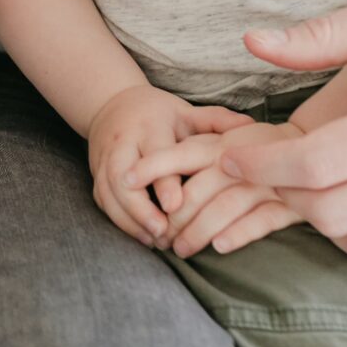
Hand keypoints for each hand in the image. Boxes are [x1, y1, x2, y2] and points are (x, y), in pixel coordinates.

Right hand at [85, 84, 253, 247]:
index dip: (163, 181)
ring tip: (155, 241)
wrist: (113, 105)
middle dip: (139, 208)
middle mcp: (122, 142)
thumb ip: (217, 120)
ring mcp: (105, 158)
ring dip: (129, 220)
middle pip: (121, 176)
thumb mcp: (187, 112)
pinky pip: (102, 200)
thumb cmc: (160, 114)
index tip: (175, 206)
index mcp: (149, 126)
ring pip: (108, 192)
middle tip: (163, 233)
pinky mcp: (96, 173)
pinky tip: (142, 237)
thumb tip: (251, 125)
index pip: (154, 154)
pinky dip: (119, 221)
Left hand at [128, 120, 303, 256]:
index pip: (180, 154)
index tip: (125, 179)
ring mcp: (267, 182)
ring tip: (180, 249)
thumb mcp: (218, 143)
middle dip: (175, 218)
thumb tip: (138, 174)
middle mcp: (242, 160)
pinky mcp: (290, 204)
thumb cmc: (248, 149)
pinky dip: (238, 234)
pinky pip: (261, 221)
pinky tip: (219, 247)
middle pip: (200, 189)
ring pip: (225, 207)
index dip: (152, 166)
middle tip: (159, 237)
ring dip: (199, 232)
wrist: (306, 147)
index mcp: (219, 143)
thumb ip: (189, 155)